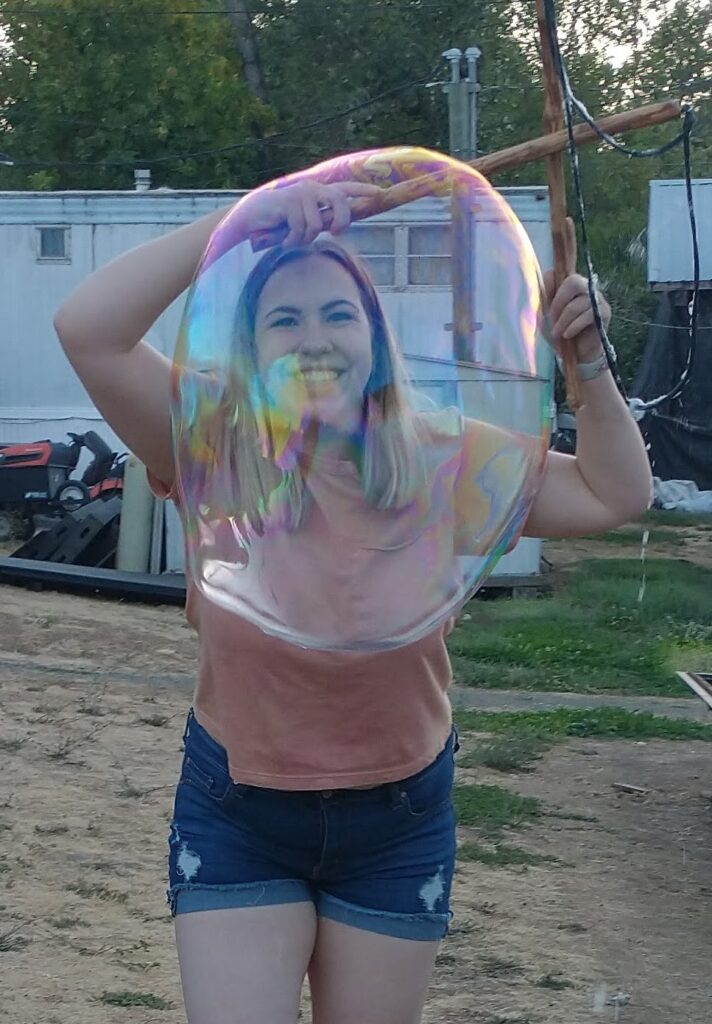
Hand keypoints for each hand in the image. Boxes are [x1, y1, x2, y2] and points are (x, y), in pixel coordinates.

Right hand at [237, 179, 382, 248]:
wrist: (253, 217)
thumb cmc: (281, 221)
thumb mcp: (305, 220)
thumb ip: (322, 219)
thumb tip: (337, 226)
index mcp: (319, 192)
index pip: (345, 189)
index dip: (363, 190)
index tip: (380, 193)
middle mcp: (313, 189)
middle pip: (340, 203)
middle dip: (341, 221)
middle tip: (334, 233)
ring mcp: (302, 194)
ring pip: (317, 224)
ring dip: (305, 238)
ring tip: (293, 238)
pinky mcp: (290, 202)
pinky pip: (301, 228)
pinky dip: (292, 240)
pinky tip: (284, 239)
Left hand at [543, 218, 610, 362]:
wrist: (575, 357)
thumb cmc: (560, 333)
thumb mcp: (545, 314)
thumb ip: (545, 294)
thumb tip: (547, 272)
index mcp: (568, 284)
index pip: (569, 257)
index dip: (569, 239)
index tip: (567, 220)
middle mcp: (585, 287)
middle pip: (572, 281)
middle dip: (559, 301)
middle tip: (552, 318)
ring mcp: (596, 299)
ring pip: (577, 300)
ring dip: (563, 318)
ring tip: (560, 332)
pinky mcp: (603, 312)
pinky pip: (585, 313)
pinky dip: (573, 325)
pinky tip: (569, 334)